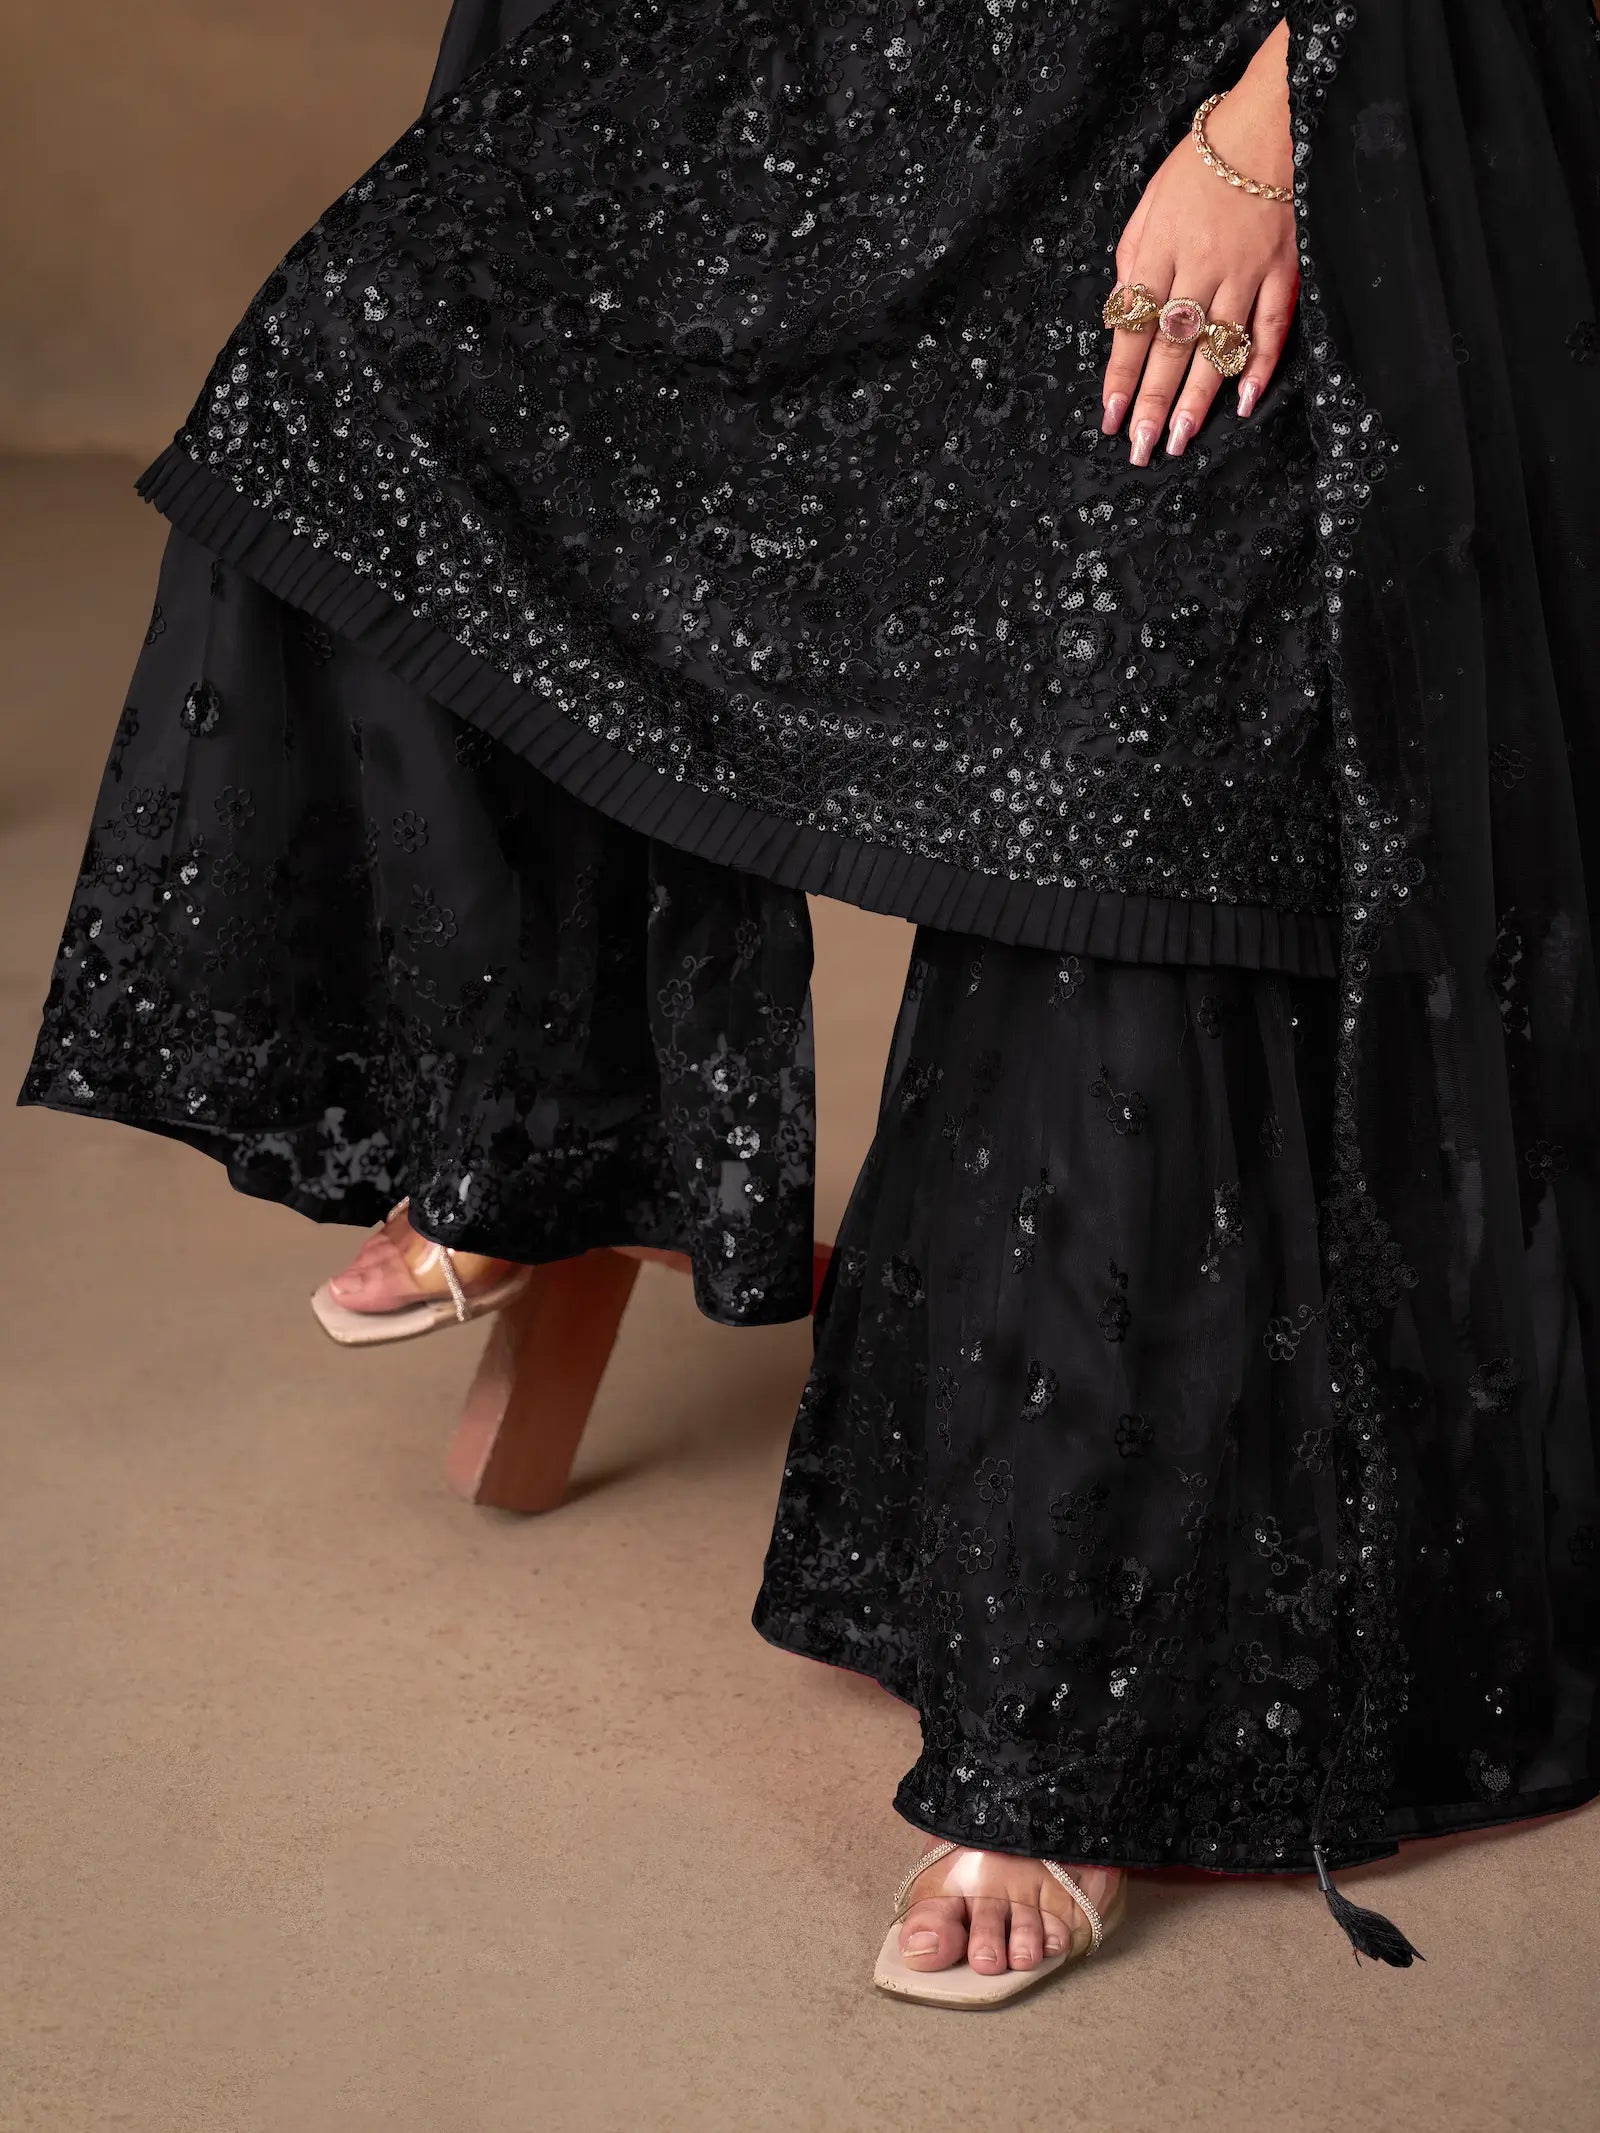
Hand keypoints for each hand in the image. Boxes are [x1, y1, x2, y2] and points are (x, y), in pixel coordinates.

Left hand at [1101, 20, 1298, 463]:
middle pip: (1171, 348)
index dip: (1120, 377)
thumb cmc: (1200, 167)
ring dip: (1197, 400)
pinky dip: (1258, 368)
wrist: (1268, 124)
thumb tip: (1124, 316)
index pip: (1133, 327)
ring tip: (1178, 441)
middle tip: (1139, 450)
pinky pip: (1271, 328)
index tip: (1110, 419)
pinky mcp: (1282, 272)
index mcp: (1158, 252)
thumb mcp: (1148, 207)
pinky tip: (1243, 404)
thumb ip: (1134, 263)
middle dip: (1152, 403)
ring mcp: (1244, 273)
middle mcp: (1199, 268)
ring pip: (1217, 347)